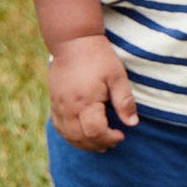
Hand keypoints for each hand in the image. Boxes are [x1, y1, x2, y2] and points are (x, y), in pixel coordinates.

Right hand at [47, 35, 137, 150]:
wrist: (73, 42)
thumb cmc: (98, 57)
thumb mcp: (117, 76)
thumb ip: (124, 101)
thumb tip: (132, 123)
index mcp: (85, 101)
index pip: (95, 132)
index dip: (109, 138)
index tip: (121, 134)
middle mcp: (68, 107)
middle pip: (80, 138)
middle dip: (98, 144)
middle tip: (114, 142)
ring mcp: (58, 106)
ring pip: (68, 135)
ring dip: (84, 144)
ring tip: (100, 144)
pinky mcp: (54, 102)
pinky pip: (59, 127)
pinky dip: (71, 136)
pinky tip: (83, 136)